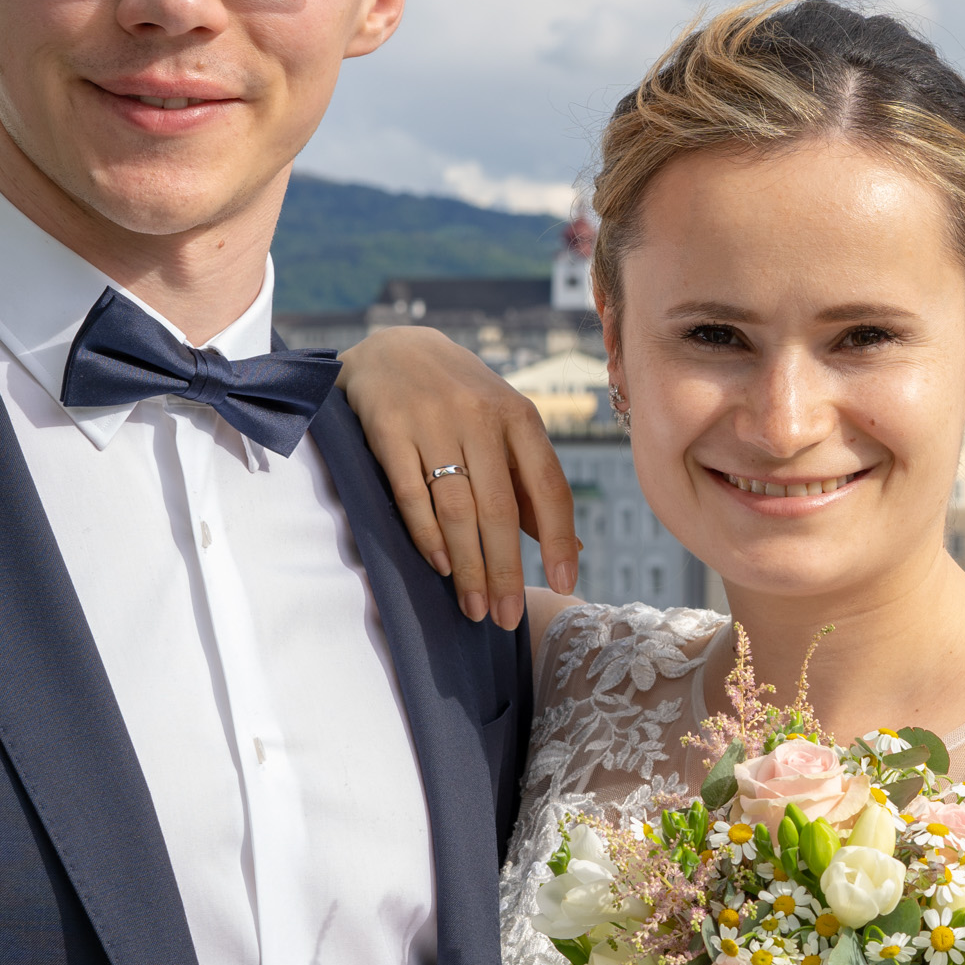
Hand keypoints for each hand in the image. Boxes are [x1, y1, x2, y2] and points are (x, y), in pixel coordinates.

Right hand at [336, 326, 580, 625]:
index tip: (564, 582)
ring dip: (468, 566)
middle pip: (500, 509)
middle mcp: (481, 417)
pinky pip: (410, 493)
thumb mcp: (504, 429)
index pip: (550, 486)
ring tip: (475, 608)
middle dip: (506, 570)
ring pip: (457, 509)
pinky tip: (441, 567)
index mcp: (520, 417)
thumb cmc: (461, 399)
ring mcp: (433, 421)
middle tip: (507, 617)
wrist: (393, 347)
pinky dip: (427, 535)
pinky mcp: (388, 428)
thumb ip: (531, 486)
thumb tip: (576, 547)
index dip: (560, 538)